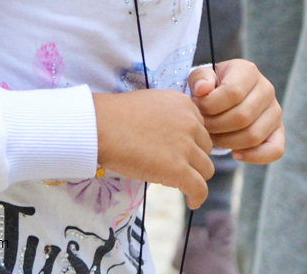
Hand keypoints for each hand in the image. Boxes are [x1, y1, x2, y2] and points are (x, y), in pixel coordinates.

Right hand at [92, 90, 215, 208]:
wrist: (101, 126)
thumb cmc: (115, 116)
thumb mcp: (152, 105)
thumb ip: (168, 117)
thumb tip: (169, 137)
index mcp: (185, 105)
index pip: (200, 128)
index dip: (191, 142)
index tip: (179, 152)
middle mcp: (191, 123)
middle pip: (206, 148)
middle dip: (194, 158)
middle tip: (176, 167)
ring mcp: (186, 147)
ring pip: (206, 168)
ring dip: (195, 176)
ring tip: (182, 184)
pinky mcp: (177, 169)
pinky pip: (199, 188)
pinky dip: (198, 197)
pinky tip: (192, 202)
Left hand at [189, 60, 284, 163]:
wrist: (223, 97)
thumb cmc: (210, 88)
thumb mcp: (201, 78)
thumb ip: (200, 79)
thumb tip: (203, 90)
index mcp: (248, 71)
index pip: (233, 92)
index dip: (209, 105)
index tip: (196, 108)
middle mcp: (267, 89)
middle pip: (242, 117)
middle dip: (215, 126)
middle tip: (201, 126)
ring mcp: (275, 111)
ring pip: (253, 135)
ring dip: (227, 142)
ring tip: (212, 137)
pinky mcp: (278, 131)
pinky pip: (275, 150)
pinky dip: (254, 156)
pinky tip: (235, 154)